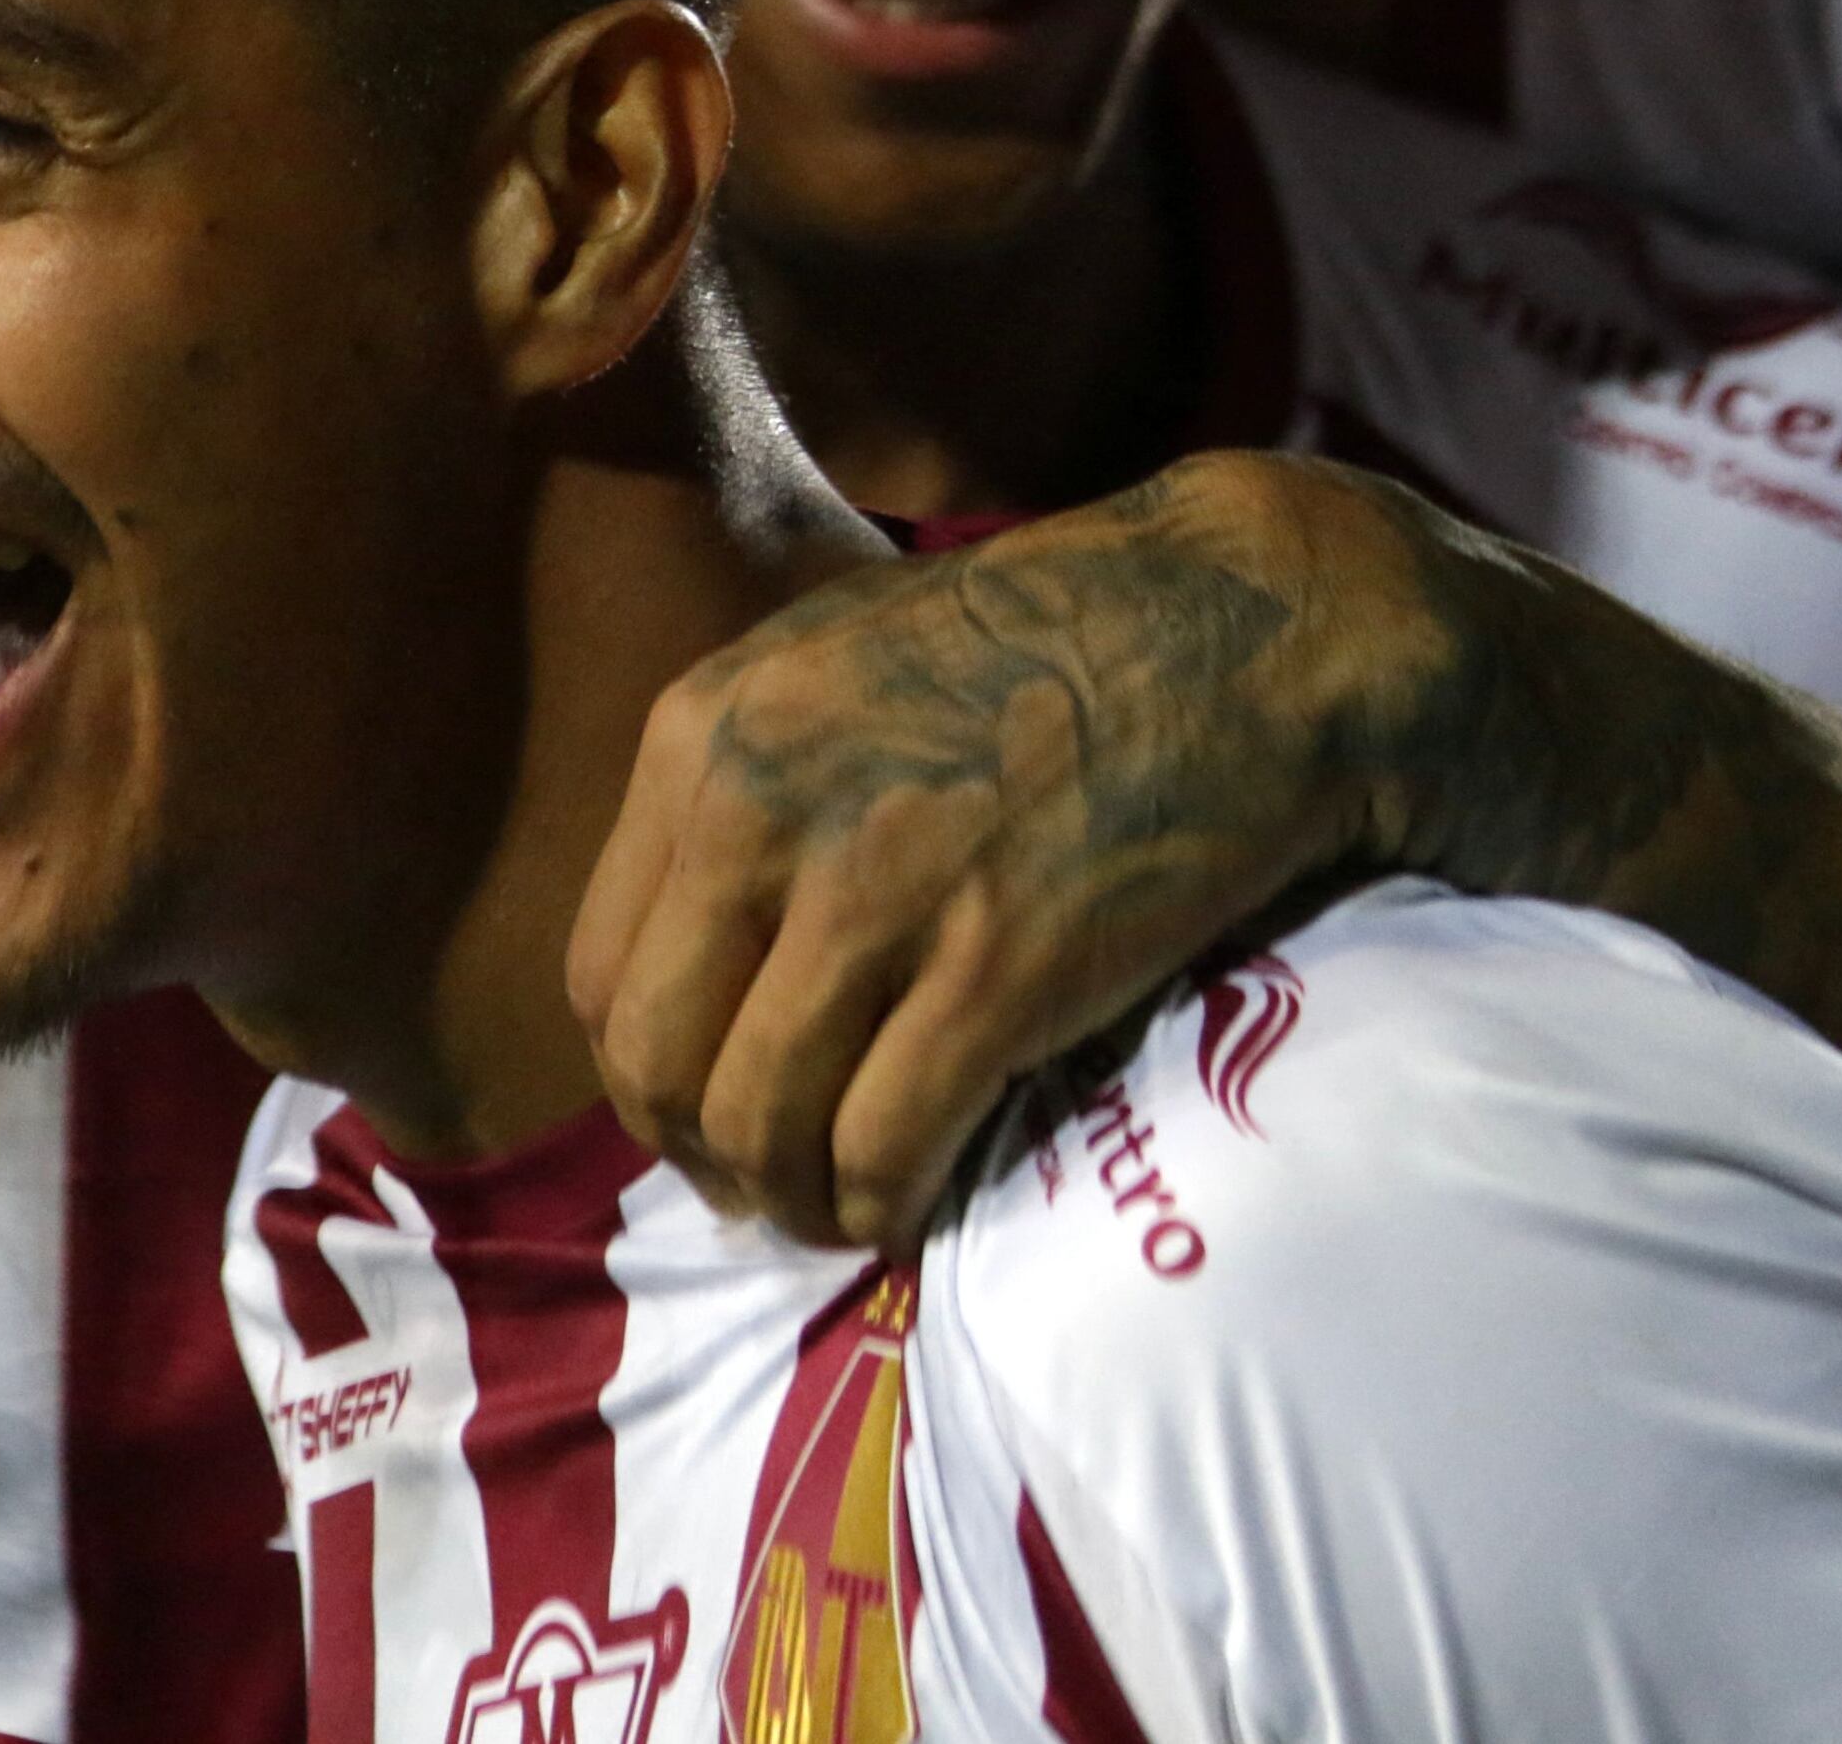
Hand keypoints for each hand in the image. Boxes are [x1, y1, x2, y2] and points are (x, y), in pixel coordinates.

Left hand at [569, 450, 1476, 1250]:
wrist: (1241, 636)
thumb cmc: (1048, 641)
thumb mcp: (838, 659)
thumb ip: (745, 788)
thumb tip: (694, 961)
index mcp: (706, 736)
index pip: (600, 973)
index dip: (646, 1074)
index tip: (706, 1108)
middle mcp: (760, 815)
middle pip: (658, 1067)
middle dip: (705, 1154)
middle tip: (764, 1183)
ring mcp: (876, 898)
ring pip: (759, 1126)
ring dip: (790, 1198)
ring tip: (836, 1204)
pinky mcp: (992, 977)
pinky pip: (880, 1146)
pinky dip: (880, 1205)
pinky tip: (906, 1202)